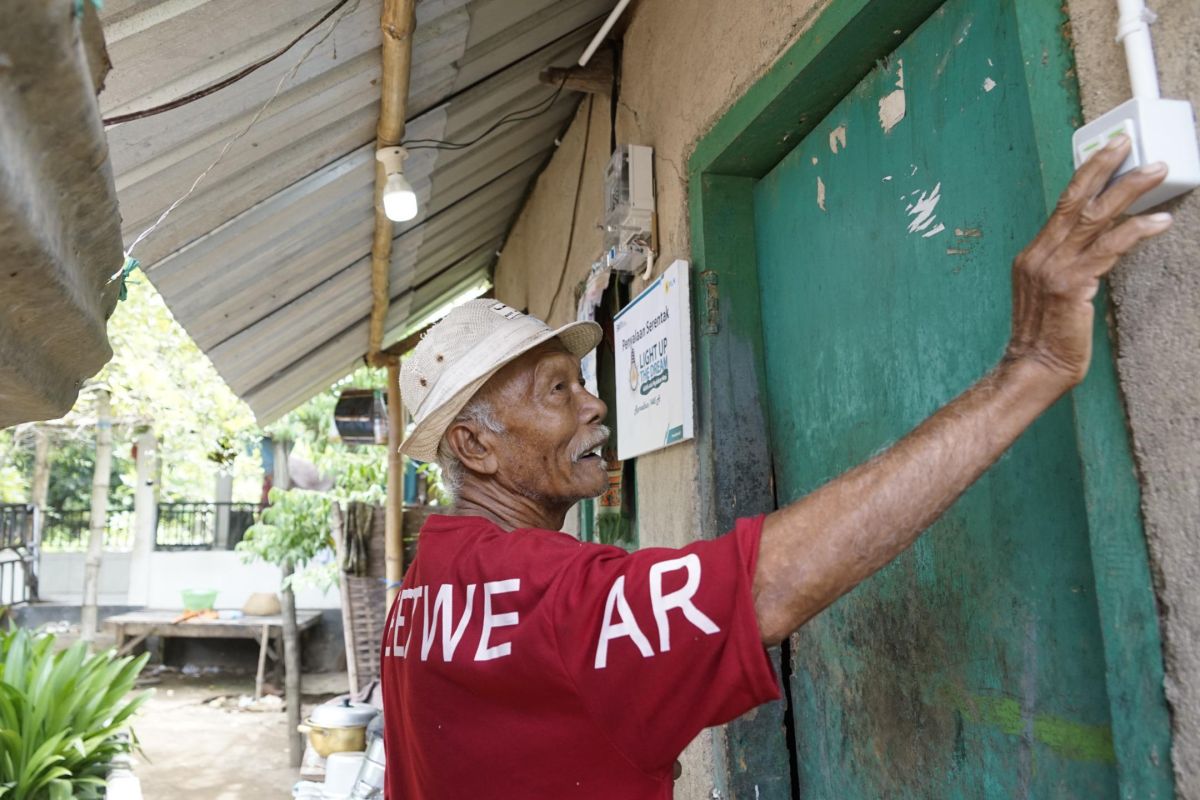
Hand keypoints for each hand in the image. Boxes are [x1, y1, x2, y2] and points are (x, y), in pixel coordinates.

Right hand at [1005, 136, 1172, 389]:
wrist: (1034, 367)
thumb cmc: (1047, 336)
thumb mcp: (1050, 292)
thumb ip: (1068, 265)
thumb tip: (1101, 246)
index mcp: (1032, 255)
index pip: (1062, 205)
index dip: (1086, 174)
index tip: (1108, 151)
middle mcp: (1039, 255)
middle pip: (1074, 199)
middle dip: (1103, 166)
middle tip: (1127, 142)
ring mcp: (1053, 268)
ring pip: (1095, 216)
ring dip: (1129, 189)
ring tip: (1156, 170)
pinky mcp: (1072, 284)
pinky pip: (1110, 247)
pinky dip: (1137, 231)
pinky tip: (1159, 221)